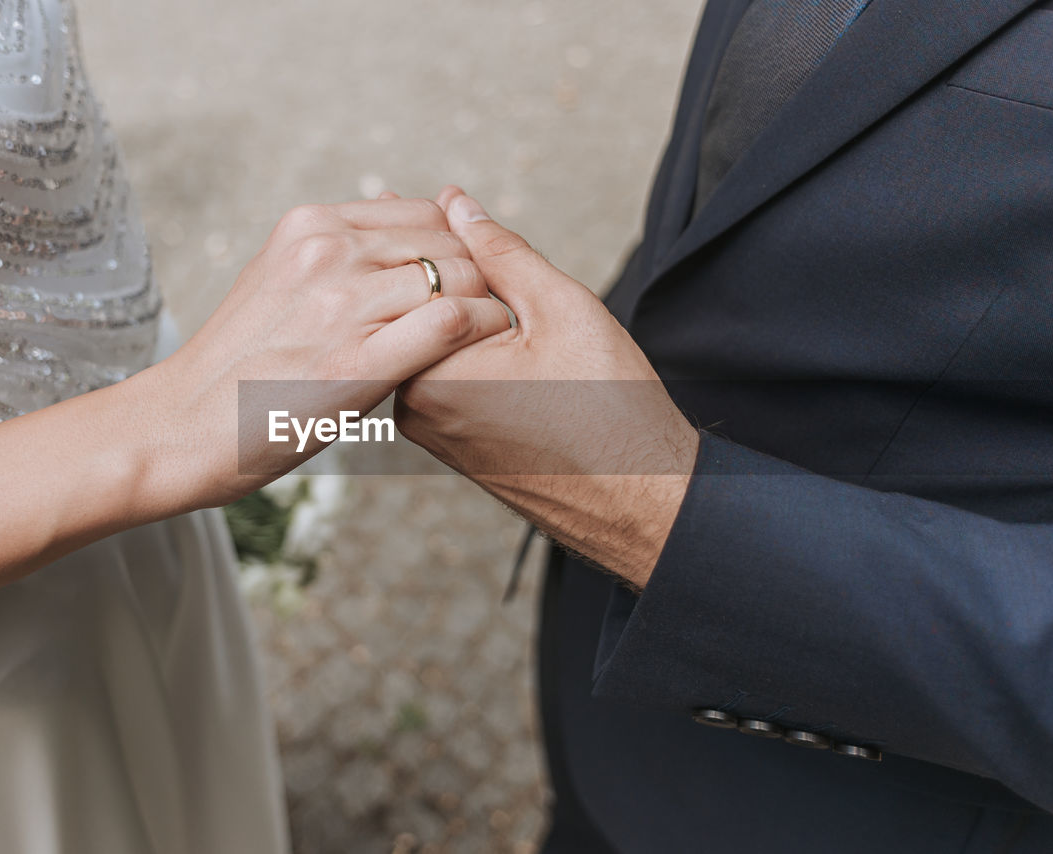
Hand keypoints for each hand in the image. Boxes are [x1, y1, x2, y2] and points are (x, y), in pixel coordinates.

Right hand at [132, 197, 510, 512]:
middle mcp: (327, 252)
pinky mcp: (358, 361)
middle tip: (480, 313)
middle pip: (447, 241)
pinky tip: (477, 353)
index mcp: (310, 226)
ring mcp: (343, 304)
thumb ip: (335, 251)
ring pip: (457, 276)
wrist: (183, 426)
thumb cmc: (237, 365)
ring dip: (482, 306)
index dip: (455, 247)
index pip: (422, 212)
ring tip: (480, 337)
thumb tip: (395, 221)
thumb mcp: (277, 278)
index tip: (459, 281)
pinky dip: (478, 331)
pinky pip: (450, 322)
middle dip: (475, 275)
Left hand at [395, 188, 698, 586]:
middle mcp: (415, 408)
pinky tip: (519, 356)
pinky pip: (447, 381)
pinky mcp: (449, 446)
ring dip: (465, 318)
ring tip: (521, 325)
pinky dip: (472, 356)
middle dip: (451, 281)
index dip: (439, 241)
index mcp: (431, 372)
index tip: (443, 212)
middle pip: (420, 314)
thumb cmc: (609, 410)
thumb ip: (500, 251)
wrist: (638, 498)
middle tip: (486, 264)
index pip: (414, 282)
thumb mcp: (560, 308)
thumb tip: (456, 203)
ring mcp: (429, 432)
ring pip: (436, 347)